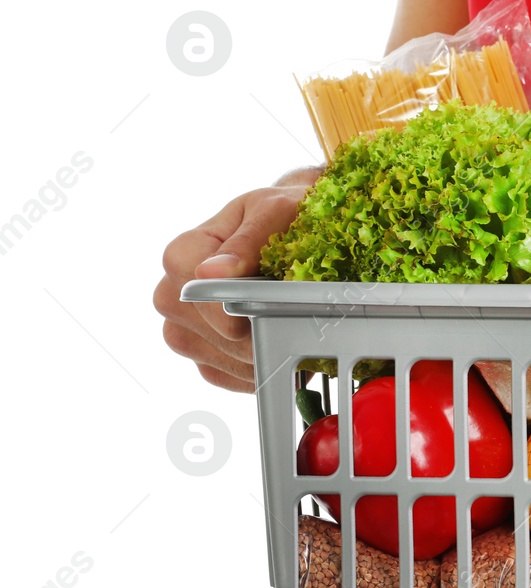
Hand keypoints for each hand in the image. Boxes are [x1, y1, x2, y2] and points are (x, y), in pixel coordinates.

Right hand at [154, 169, 318, 391]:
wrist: (299, 232)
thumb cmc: (284, 216)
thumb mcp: (274, 212)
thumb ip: (246, 241)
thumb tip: (211, 273)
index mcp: (183, 253)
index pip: (192, 291)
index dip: (233, 303)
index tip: (267, 300)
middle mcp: (174, 293)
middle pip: (204, 331)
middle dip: (254, 328)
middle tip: (293, 313)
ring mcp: (186, 329)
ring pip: (216, 358)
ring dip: (260, 349)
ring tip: (291, 325)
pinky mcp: (206, 357)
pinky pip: (228, 375)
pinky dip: (260, 366)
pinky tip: (282, 344)